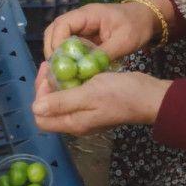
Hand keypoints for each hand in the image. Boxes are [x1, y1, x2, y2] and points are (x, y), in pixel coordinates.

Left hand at [31, 65, 172, 135]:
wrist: (150, 97)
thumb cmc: (121, 95)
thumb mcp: (89, 94)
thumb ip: (61, 102)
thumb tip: (35, 108)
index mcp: (73, 122)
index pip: (41, 118)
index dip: (39, 97)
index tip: (47, 75)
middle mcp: (77, 121)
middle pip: (49, 108)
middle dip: (46, 86)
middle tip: (52, 64)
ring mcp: (86, 113)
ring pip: (62, 100)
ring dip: (58, 82)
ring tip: (63, 64)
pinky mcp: (95, 104)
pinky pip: (75, 95)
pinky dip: (72, 82)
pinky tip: (76, 69)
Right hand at [43, 1, 160, 60]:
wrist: (147, 19)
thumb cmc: (137, 26)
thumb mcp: (123, 41)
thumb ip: (103, 54)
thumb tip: (84, 68)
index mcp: (87, 14)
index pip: (62, 24)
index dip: (56, 42)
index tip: (60, 61)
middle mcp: (80, 19)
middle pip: (54, 30)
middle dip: (52, 49)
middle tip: (56, 69)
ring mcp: (82, 27)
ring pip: (60, 38)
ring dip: (58, 54)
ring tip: (63, 71)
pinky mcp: (85, 36)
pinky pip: (70, 45)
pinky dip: (68, 56)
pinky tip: (72, 69)